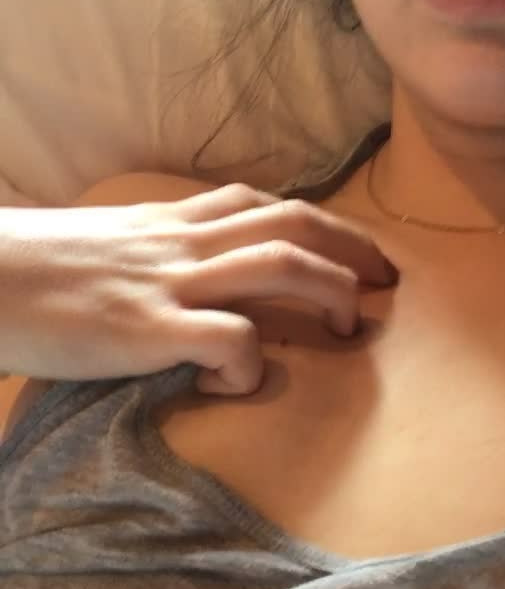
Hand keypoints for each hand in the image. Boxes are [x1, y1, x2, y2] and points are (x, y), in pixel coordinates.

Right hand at [0, 181, 399, 394]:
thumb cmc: (31, 269)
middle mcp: (180, 243)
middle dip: (350, 248)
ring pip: (278, 264)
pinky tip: (237, 385)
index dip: (316, 222)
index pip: (259, 203)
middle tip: (386, 280)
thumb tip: (185, 284)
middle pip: (291, 224)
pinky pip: (229, 339)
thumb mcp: (104, 247)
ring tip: (349, 326)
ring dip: (329, 292)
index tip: (348, 247)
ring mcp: (168, 283)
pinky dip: (249, 365)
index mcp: (168, 223)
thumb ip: (152, 256)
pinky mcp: (147, 329)